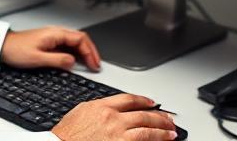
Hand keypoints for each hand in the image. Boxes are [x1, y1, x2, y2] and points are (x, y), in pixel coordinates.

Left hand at [0, 26, 100, 71]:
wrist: (2, 47)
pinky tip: (76, 61)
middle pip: (80, 39)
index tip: (94, 64)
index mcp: (55, 33)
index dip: (90, 52)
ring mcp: (52, 36)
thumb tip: (73, 63)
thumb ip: (57, 60)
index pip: (80, 39)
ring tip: (89, 64)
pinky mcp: (49, 42)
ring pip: (74, 42)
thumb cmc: (16, 50)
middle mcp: (55, 32)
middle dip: (90, 51)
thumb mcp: (37, 59)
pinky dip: (75, 53)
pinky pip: (67, 45)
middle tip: (96, 65)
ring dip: (84, 52)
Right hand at [52, 94, 176, 140]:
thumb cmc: (65, 136)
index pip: (129, 99)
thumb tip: (108, 109)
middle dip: (159, 116)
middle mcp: (112, 118)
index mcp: (102, 107)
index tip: (152, 103)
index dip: (143, 101)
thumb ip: (97, 109)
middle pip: (143, 114)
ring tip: (171, 132)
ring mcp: (118, 134)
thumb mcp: (80, 113)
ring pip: (147, 129)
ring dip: (162, 130)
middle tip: (169, 119)